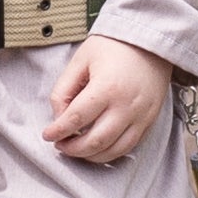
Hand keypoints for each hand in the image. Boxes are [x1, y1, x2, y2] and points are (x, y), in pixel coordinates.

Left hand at [46, 36, 175, 165]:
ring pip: (113, 151)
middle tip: (60, 145)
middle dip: (72, 148)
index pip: (76, 119)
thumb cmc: (113, 46)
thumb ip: (64, 89)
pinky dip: (111, 153)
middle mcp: (126, 106)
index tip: (47, 135)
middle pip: (95, 141)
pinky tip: (97, 148)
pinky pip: (130, 146)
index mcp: (106, 88)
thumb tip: (59, 117)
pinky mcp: (150, 120)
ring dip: (91, 156)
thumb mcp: (80, 60)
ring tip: (76, 149)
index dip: (57, 131)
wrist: (150, 41)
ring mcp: (141, 116)